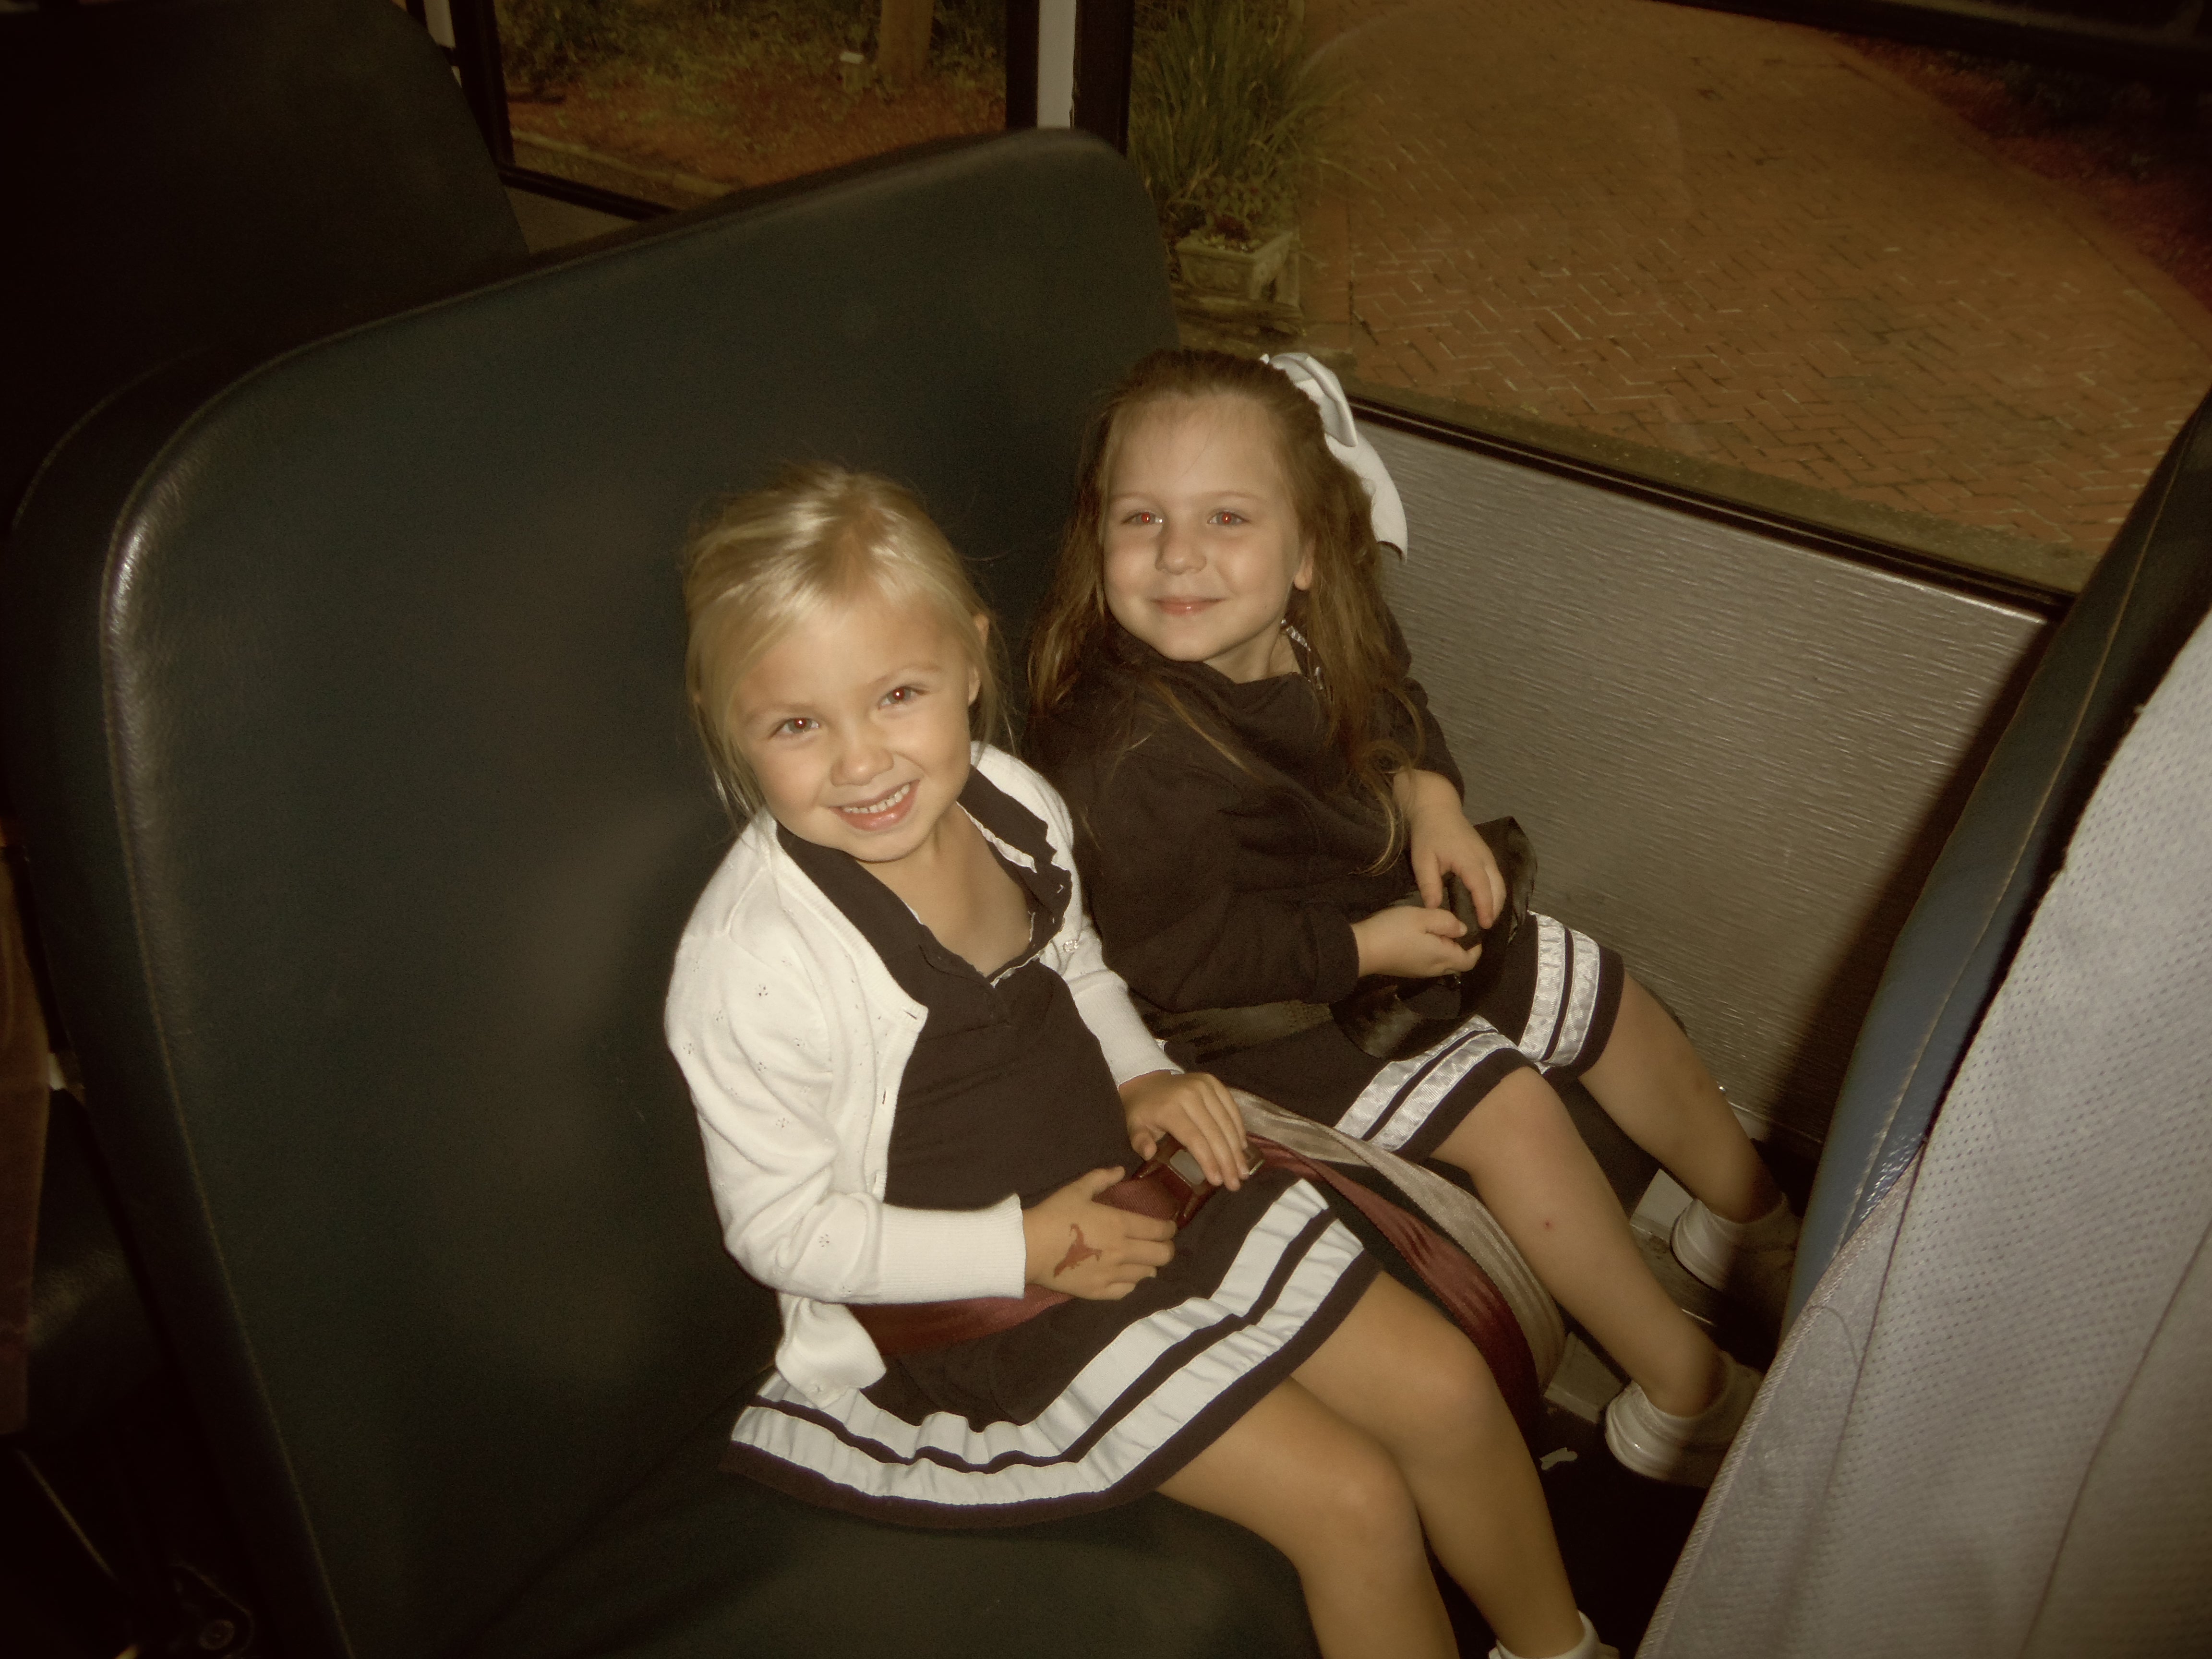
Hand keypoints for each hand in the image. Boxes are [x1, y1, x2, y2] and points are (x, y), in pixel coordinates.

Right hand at [1022, 1167, 1176, 1298]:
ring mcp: (1112, 1274)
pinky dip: (1132, 1283)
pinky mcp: (1099, 1291)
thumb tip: (1120, 1170)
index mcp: (1120, 1224)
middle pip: (1162, 1256)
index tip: (1170, 1226)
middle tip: (1161, 1244)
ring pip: (1147, 1274)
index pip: (1159, 1230)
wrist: (1029, 1248)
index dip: (1170, 1228)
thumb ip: (1102, 1177)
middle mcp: (1122, 1251)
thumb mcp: (1077, 1189)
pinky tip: (1126, 1276)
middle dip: (1167, 1248)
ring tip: (1143, 1259)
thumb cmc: (1054, 1215)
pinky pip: (1127, 1290)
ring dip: (1149, 1265)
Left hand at [1120, 1070, 1249, 1189]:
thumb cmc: (1141, 1110)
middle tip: (1235, 1183)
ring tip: (1243, 1171)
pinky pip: (1231, 1107)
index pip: (1195, 1139)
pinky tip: (1242, 1147)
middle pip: (1214, 1133)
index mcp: (1170, 1108)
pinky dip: (1239, 1127)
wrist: (1146, 1079)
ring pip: (1226, 1121)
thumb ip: (1140, 1141)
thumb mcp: (1133, 1127)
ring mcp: (1203, 1085)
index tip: (1218, 1181)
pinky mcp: (1212, 1081)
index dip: (1208, 1161)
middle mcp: (1190, 1094)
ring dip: (1237, 1149)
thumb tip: (1149, 1153)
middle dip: (1227, 1161)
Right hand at [1352, 901, 1482, 978]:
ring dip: (1446, 951)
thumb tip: (1462, 929)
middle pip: (1458, 965)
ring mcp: (1420, 972)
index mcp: (1442, 956)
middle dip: (1462, 949)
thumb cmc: (1394, 930)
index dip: (1476, 947)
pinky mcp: (1408, 970)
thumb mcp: (1422, 917)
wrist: (1361, 950)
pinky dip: (1433, 954)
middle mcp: (1435, 969)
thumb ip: (1446, 921)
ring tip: (1438, 931)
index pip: (1470, 960)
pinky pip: (1429, 964)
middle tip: (1455, 928)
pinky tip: (1423, 939)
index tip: (1473, 930)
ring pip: (1443, 965)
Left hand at [1395, 769, 1504, 926]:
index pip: (1482, 888)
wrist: (1437, 809)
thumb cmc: (1428, 834)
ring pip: (1500, 883)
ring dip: (1497, 902)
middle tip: (1486, 929)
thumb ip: (1429, 884)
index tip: (1485, 925)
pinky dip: (1496, 892)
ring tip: (1487, 920)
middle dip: (1495, 909)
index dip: (1485, 908)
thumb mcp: (1422, 860)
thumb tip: (1434, 908)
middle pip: (1498, 888)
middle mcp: (1484, 858)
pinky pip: (1497, 877)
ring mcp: (1488, 855)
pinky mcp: (1486, 855)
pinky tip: (1487, 904)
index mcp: (1469, 860)